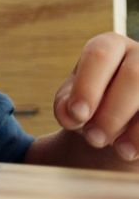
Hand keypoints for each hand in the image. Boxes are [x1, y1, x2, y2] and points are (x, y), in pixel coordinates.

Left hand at [53, 32, 138, 163]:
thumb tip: (71, 114)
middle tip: (94, 139)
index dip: (87, 86)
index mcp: (110, 46)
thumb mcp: (75, 105)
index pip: (99, 55)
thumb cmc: (94, 108)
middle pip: (135, 76)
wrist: (120, 126)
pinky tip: (135, 152)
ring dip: (138, 129)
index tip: (77, 115)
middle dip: (113, 112)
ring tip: (120, 151)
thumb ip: (66, 107)